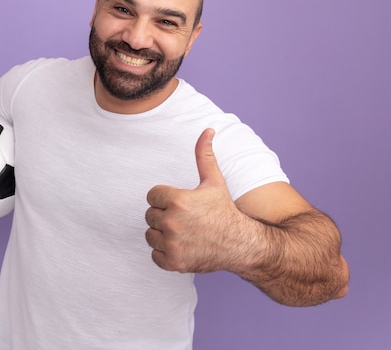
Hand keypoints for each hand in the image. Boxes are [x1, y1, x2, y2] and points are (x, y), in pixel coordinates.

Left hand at [145, 128, 243, 272]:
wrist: (240, 244)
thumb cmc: (225, 211)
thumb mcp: (214, 181)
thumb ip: (205, 156)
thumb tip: (207, 130)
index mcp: (178, 200)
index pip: (152, 196)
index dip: (165, 199)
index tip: (181, 204)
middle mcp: (172, 222)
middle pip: (150, 215)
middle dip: (164, 216)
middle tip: (185, 219)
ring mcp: (172, 244)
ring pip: (150, 235)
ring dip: (162, 235)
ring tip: (184, 233)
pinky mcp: (173, 262)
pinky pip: (155, 255)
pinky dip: (165, 254)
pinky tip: (182, 247)